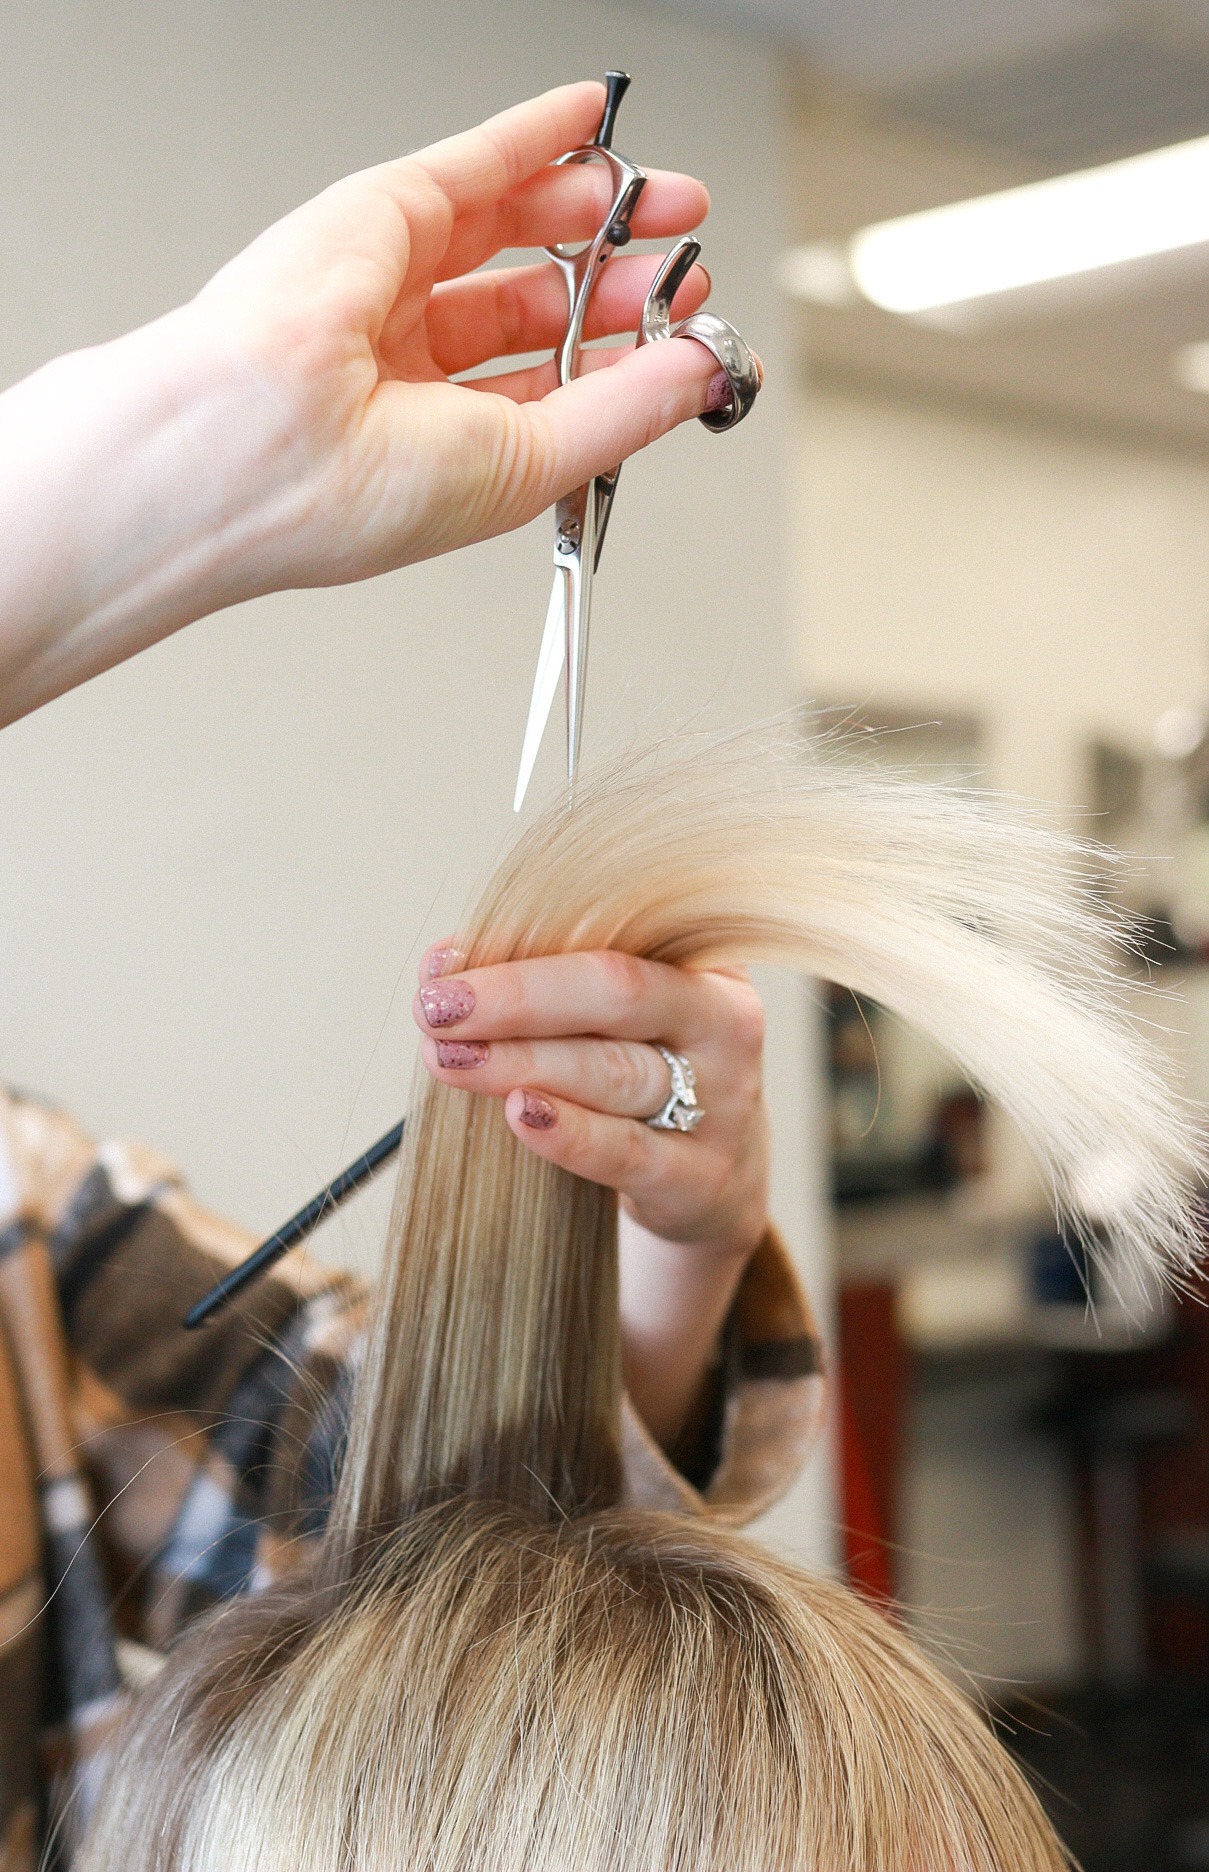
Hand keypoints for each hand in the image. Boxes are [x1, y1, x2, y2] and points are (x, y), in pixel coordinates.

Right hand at [0, 82, 720, 722]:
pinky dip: (538, 134)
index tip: (691, 343)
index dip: (628, 361)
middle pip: (540, 307)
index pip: (555, 389)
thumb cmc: (341, 492)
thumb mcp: (526, 464)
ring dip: (595, 208)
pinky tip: (590, 117)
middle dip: (621, 283)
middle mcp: (418, 365)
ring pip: (515, 230)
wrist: (245, 448)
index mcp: (446, 442)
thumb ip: (621, 411)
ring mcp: (396, 284)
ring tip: (664, 199)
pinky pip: (476, 159)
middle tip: (686, 267)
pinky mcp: (382, 213)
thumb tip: (700, 372)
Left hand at [414, 946, 770, 1449]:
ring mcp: (723, 1099)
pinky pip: (627, 1149)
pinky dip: (570, 1132)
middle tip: (435, 1009)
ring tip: (449, 1059)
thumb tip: (441, 964)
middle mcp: (724, 1018)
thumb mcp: (613, 1015)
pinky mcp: (702, 1175)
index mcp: (701, 956)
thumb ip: (541, 980)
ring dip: (522, 1061)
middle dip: (516, 997)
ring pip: (614, 1070)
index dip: (521, 944)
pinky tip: (518, 1114)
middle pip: (618, 992)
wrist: (712, 1176)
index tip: (440, 966)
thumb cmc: (644, 1068)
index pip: (608, 934)